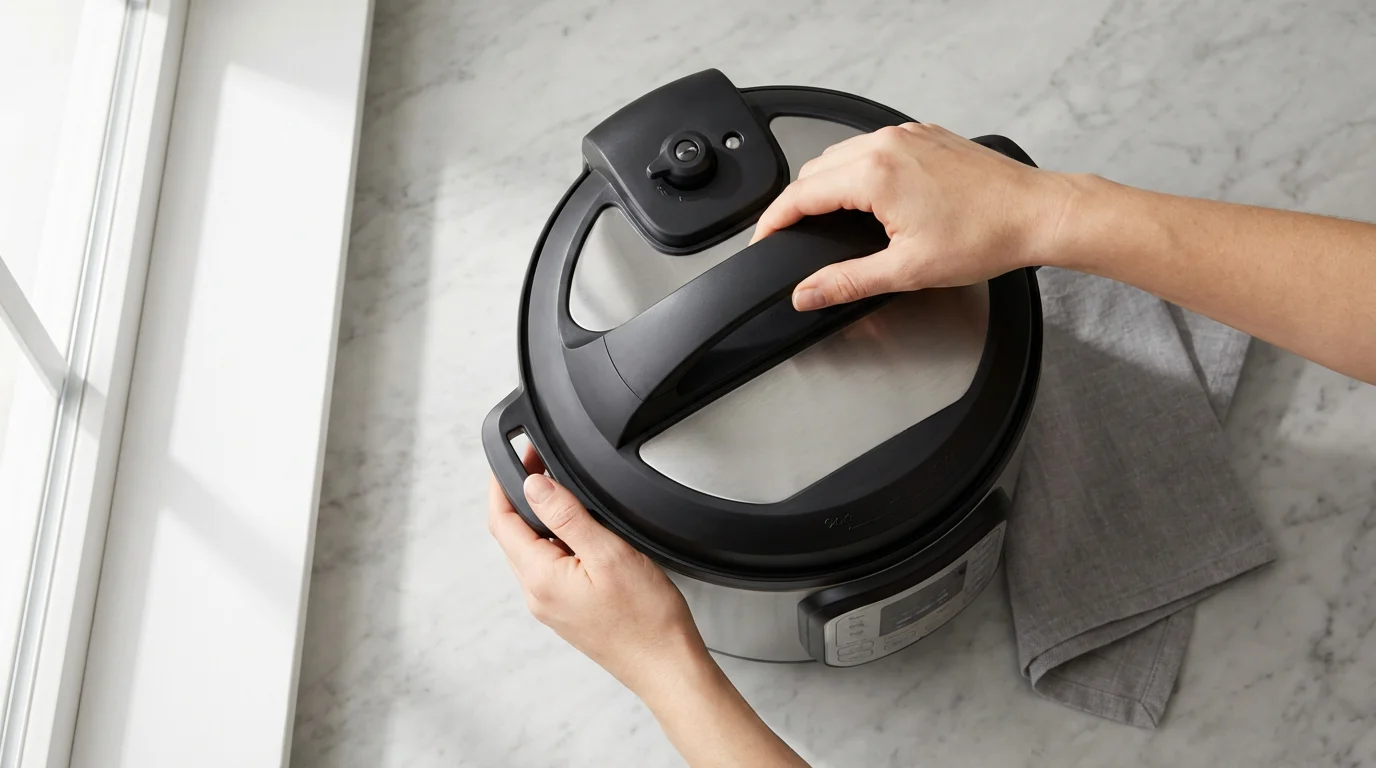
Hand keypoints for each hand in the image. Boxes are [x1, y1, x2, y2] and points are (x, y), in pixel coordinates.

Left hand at [487, 452, 707, 695]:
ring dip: (541, 519)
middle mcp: (538, 595)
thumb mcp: (608, 553)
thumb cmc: (646, 619)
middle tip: (542, 466)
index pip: (502, 522)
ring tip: (567, 495)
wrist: (666, 665)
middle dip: (523, 497)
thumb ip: (567, 516)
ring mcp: (551, 606)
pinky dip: (557, 542)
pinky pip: (550, 568)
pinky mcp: (567, 611)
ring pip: (533, 551)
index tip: (515, 458)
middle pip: (513, 535)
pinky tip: (583, 534)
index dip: (503, 485)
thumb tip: (535, 485)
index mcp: (540, 578)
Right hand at [751, 122, 1075, 310]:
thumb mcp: (906, 270)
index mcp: (875, 174)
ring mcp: (908, 135)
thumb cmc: (986, 236)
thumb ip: (846, 281)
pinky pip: (874, 146)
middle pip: (816, 171)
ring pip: (843, 155)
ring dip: (826, 184)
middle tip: (790, 234)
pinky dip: (858, 169)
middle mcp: (887, 144)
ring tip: (825, 218)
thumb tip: (807, 293)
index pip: (800, 194)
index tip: (762, 238)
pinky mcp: (926, 136)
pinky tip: (868, 197)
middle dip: (797, 203)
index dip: (773, 220)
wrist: (1037, 214)